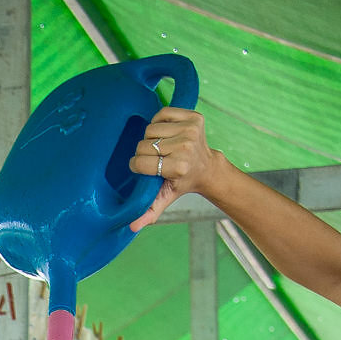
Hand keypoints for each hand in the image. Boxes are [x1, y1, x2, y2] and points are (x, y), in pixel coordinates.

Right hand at [128, 108, 218, 231]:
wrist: (208, 167)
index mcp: (179, 168)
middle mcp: (186, 148)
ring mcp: (191, 130)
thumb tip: (133, 226)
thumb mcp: (166, 197)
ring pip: (151, 128)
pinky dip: (160, 121)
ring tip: (162, 146)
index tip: (143, 168)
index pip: (141, 163)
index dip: (137, 166)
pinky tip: (167, 132)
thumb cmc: (183, 182)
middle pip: (144, 144)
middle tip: (155, 157)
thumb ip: (149, 211)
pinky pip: (163, 113)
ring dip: (151, 137)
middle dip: (144, 152)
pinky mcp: (194, 117)